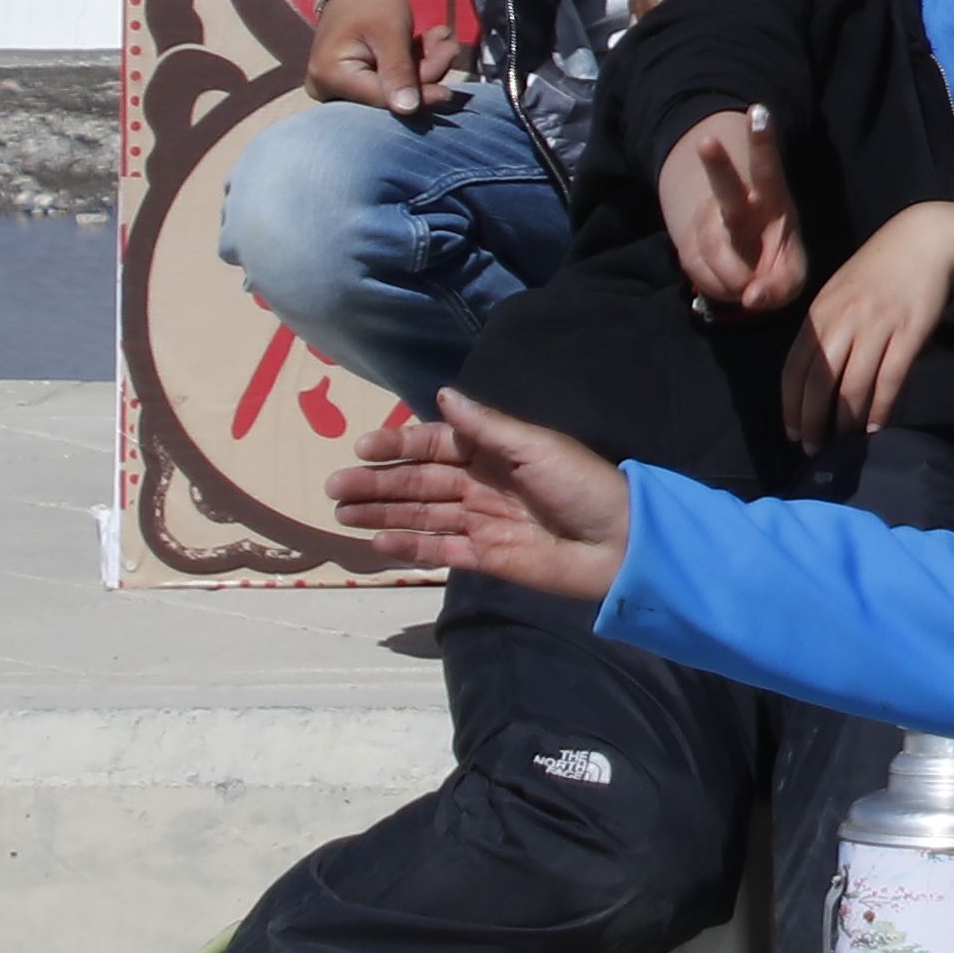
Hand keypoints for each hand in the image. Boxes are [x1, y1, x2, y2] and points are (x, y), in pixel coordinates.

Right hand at [297, 0, 472, 115]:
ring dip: (423, 63)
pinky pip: (389, 78)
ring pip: (393, 86)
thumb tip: (408, 110)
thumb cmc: (371, 0)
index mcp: (329, 78)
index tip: (450, 93)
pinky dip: (413, 61)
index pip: (381, 99)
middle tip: (450, 48)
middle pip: (388, 94)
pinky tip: (433, 40)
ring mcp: (338, 84)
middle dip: (424, 74)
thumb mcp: (390, 33)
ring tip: (443, 38)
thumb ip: (399, 71)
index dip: (418, 97)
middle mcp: (327, 88)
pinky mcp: (354, 78)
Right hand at [335, 389, 631, 606]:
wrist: (620, 543)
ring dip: (381, 513)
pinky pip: (438, 549)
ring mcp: (481, 521)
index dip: (399, 444)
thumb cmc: (583, 484)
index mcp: (496, 451)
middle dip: (378, 483)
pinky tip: (375, 544)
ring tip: (341, 513)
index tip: (362, 446)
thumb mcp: (537, 446)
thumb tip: (442, 394)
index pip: (436, 444)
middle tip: (333, 486)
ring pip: (421, 515)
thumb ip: (487, 427)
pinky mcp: (485, 558)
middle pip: (420, 481)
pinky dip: (407, 546)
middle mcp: (483, 483)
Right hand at [656, 104, 810, 315]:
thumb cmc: (777, 261)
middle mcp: (737, 203)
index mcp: (770, 198)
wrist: (747, 272)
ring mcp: (709, 222)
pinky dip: (718, 289)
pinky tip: (731, 288)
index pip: (767, 165)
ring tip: (747, 286)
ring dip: (731, 276)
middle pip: (725, 184)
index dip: (762, 140)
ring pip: (711, 245)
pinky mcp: (689, 245)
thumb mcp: (792, 275)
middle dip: (716, 162)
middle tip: (706, 140)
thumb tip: (750, 295)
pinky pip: (698, 271)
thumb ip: (781, 287)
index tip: (759, 110)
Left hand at [787, 201, 953, 448]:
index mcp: (820, 314)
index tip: (793, 434)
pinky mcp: (908, 333)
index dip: (791, 407)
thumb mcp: (837, 293)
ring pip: (853, 386)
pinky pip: (889, 379)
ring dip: (845, 421)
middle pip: (819, 383)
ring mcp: (876, 326)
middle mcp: (843, 321)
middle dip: (813, 422)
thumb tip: (810, 380)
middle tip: (815, 449)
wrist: (924, 241)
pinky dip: (880, 408)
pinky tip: (874, 427)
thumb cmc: (877, 270)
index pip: (794, 369)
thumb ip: (823, 330)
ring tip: (843, 443)